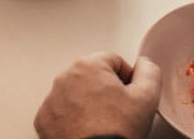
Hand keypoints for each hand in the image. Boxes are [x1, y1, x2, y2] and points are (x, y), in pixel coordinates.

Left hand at [34, 52, 159, 138]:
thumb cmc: (116, 131)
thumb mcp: (146, 97)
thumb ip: (148, 71)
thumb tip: (144, 65)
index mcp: (88, 65)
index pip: (114, 62)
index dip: (128, 79)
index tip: (130, 96)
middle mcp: (64, 78)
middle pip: (93, 77)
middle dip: (106, 91)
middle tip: (118, 113)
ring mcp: (52, 100)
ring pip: (76, 94)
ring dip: (88, 104)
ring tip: (102, 124)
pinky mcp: (44, 120)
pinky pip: (62, 113)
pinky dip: (72, 120)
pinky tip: (86, 131)